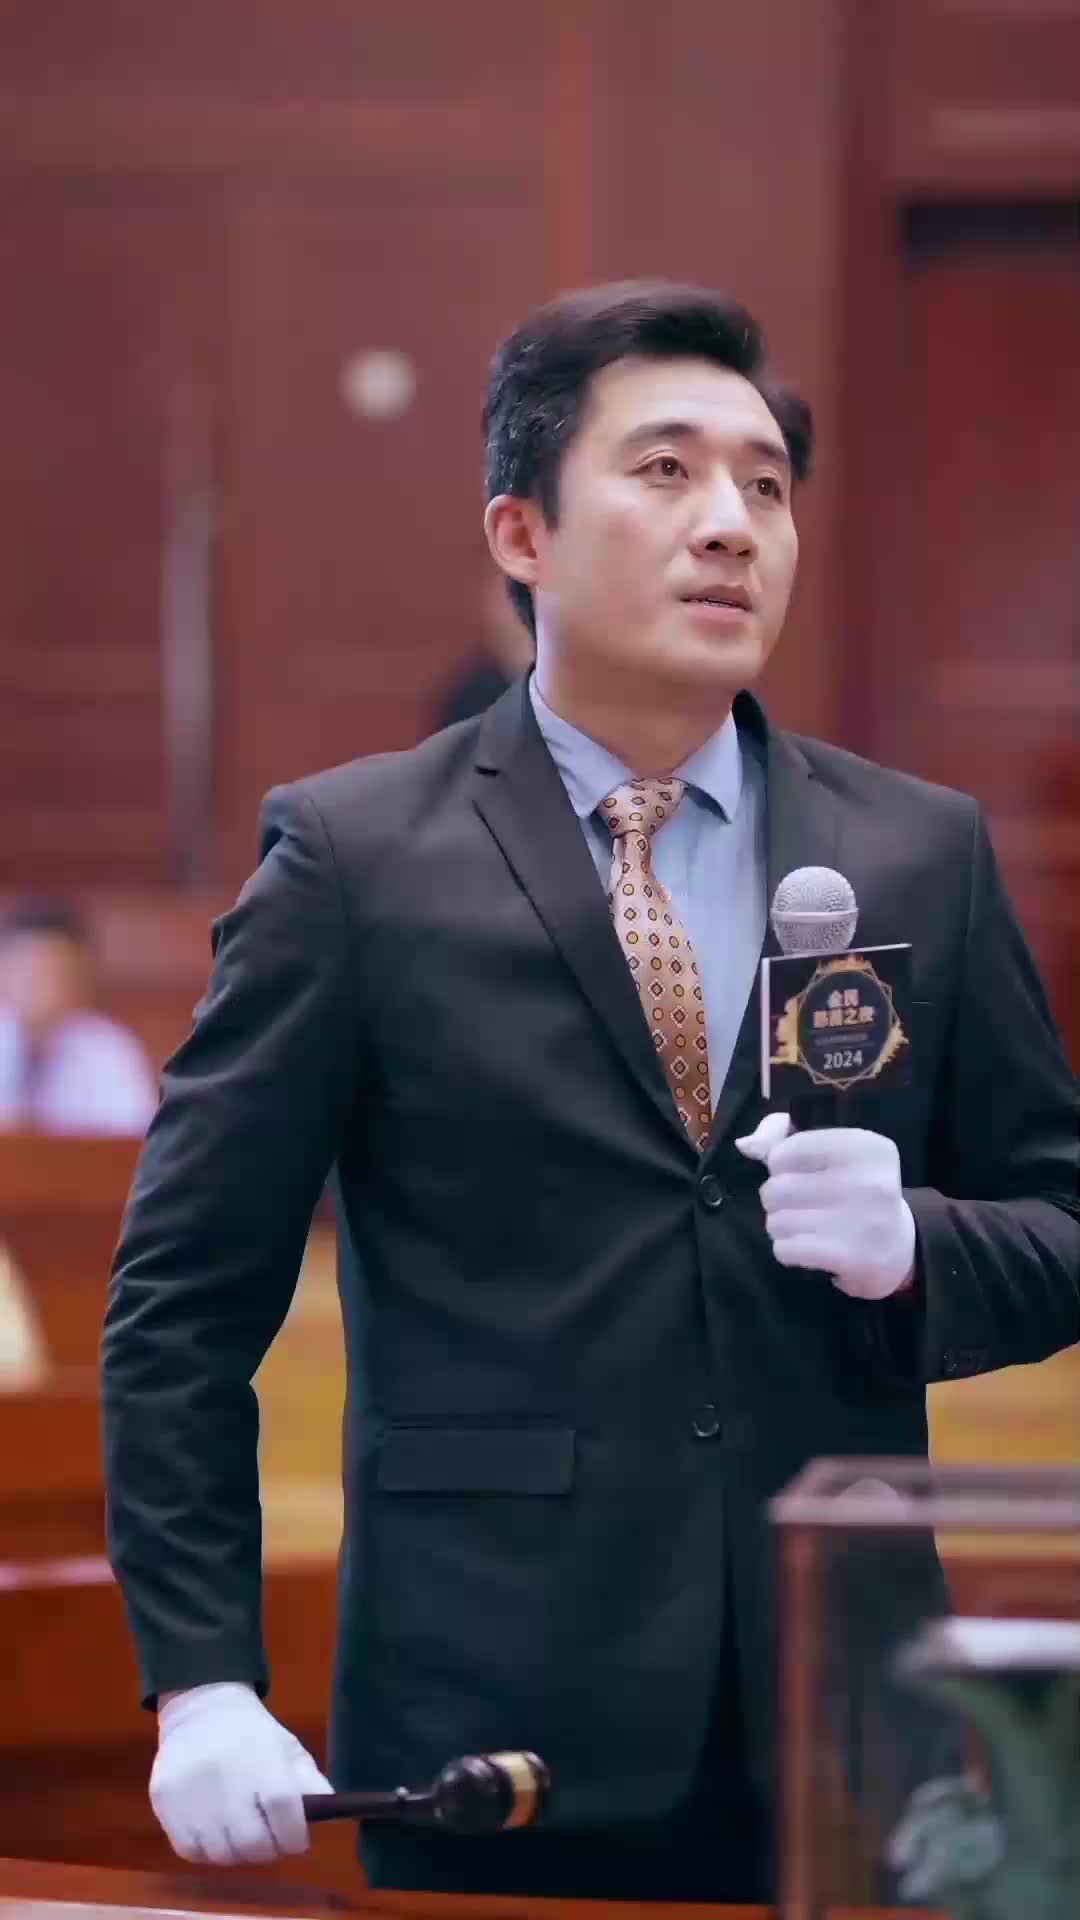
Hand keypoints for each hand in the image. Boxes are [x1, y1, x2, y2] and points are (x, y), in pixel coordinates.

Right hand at [151, 1681, 331, 1864]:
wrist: (200, 1710)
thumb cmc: (250, 1732)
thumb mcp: (286, 1746)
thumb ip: (309, 1779)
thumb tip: (329, 1809)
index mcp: (261, 1759)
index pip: (284, 1809)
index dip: (294, 1835)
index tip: (297, 1840)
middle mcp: (224, 1777)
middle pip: (252, 1842)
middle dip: (267, 1850)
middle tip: (269, 1841)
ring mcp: (190, 1792)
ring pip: (220, 1853)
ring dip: (236, 1853)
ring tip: (240, 1836)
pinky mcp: (164, 1801)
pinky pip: (189, 1849)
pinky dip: (206, 1851)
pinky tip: (214, 1833)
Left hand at [735, 1113, 915, 1300]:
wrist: (899, 1246)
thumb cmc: (853, 1187)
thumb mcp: (830, 1148)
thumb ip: (782, 1133)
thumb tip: (745, 1145)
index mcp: (866, 1147)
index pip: (787, 1150)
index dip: (779, 1164)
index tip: (799, 1173)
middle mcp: (870, 1181)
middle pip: (777, 1188)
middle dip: (776, 1198)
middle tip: (798, 1204)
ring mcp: (863, 1222)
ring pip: (777, 1221)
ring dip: (780, 1226)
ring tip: (803, 1226)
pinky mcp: (852, 1257)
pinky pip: (786, 1249)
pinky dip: (787, 1250)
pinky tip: (807, 1247)